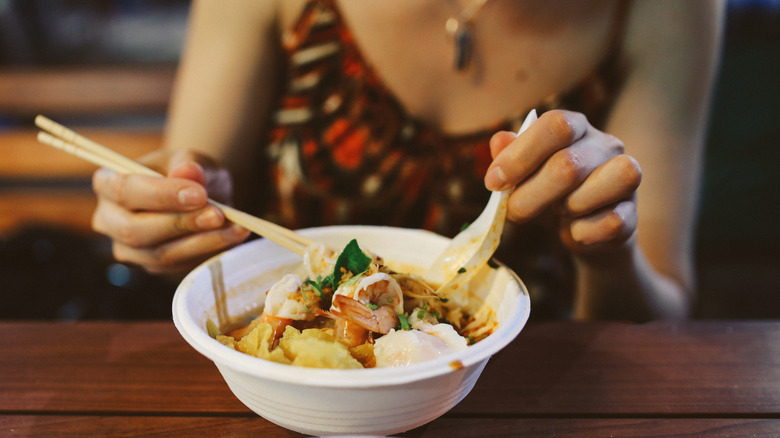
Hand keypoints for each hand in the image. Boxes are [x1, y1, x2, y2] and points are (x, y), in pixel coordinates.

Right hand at [91, 149, 249, 275]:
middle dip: (181, 223)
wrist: (200, 194)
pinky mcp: (152, 266)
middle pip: (135, 230)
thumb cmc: (188, 172)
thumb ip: (190, 164)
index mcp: (107, 183)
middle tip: (219, 215)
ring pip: (160, 254)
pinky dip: (208, 252)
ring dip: (201, 242)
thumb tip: (188, 171)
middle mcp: (109, 219)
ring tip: (235, 227)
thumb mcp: (191, 159)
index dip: (161, 194)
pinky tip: (233, 237)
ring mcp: (128, 248)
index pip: (124, 190)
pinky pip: (178, 265)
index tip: (199, 194)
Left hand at [485, 110, 641, 254]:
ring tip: (557, 213)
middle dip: (531, 195)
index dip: (520, 155)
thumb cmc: (548, 193)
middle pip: (569, 164)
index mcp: (575, 126)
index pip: (555, 124)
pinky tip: (575, 231)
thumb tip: (500, 141)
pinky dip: (586, 231)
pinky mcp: (633, 212)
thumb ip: (509, 156)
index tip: (493, 182)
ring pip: (607, 183)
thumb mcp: (523, 174)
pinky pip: (614, 221)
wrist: (583, 230)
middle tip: (513, 211)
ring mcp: (626, 176)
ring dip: (569, 207)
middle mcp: (606, 144)